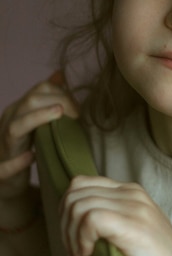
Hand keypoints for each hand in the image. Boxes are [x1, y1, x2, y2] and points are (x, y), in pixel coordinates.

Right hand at [0, 72, 78, 201]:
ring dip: (37, 119)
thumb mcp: (37, 119)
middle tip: (77, 113)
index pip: (39, 90)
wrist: (8, 181)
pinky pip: (5, 167)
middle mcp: (8, 124)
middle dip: (56, 102)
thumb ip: (48, 98)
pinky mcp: (1, 173)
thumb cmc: (26, 147)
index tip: (78, 108)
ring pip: (14, 128)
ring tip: (58, 115)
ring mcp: (3, 147)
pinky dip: (18, 161)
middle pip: (29, 103)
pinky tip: (32, 156)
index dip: (62, 93)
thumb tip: (59, 74)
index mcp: (18, 111)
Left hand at [61, 176, 171, 255]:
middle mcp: (132, 193)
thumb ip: (111, 218)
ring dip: (71, 237)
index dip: (65, 212)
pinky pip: (90, 219)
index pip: (81, 183)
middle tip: (74, 254)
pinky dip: (81, 240)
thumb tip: (70, 221)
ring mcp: (135, 207)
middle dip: (64, 226)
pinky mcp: (134, 226)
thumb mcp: (130, 232)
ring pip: (78, 206)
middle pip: (75, 193)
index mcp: (130, 191)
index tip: (72, 241)